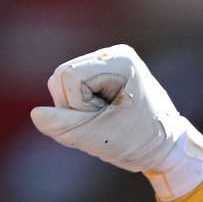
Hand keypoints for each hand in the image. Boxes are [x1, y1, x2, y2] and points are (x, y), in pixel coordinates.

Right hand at [31, 45, 202, 200]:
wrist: (167, 147)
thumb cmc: (141, 142)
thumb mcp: (99, 137)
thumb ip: (64, 126)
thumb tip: (36, 114)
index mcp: (119, 60)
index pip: (68, 78)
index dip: (77, 107)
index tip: (105, 120)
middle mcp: (112, 54)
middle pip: (61, 77)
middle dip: (74, 107)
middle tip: (105, 123)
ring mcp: (107, 63)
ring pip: (62, 84)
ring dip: (76, 109)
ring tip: (105, 121)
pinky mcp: (102, 75)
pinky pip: (71, 90)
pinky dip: (80, 108)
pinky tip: (103, 116)